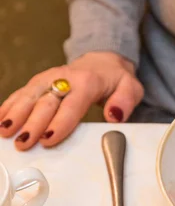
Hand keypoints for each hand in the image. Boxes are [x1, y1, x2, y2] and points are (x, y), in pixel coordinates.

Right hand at [0, 52, 143, 150]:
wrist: (103, 62)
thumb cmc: (117, 80)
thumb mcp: (131, 88)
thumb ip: (125, 101)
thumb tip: (114, 115)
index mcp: (88, 82)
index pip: (72, 104)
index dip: (60, 122)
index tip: (48, 139)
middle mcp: (64, 78)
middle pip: (46, 102)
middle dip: (32, 123)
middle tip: (23, 143)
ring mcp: (48, 78)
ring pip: (28, 95)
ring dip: (14, 114)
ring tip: (4, 132)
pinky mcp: (38, 82)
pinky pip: (21, 93)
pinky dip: (8, 105)